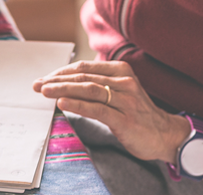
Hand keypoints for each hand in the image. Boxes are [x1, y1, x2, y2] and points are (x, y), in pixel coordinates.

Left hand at [32, 60, 189, 162]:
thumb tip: (66, 83)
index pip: (84, 68)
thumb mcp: (120, 92)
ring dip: (63, 89)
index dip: (61, 72)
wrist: (165, 135)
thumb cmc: (137, 114)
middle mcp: (124, 82)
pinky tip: (62, 104)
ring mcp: (125, 100)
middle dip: (56, 80)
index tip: (44, 78)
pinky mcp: (125, 119)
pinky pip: (98, 109)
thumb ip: (99, 85)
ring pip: (88, 90)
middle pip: (83, 77)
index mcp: (121, 71)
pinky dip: (78, 105)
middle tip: (37, 84)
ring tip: (44, 91)